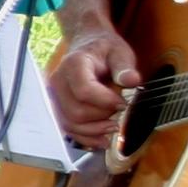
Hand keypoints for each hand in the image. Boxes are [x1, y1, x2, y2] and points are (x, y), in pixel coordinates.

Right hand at [47, 26, 140, 149]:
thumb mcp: (119, 52)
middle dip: (102, 117)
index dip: (106, 102)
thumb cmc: (104, 50)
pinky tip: (102, 139)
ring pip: (71, 124)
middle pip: (77, 112)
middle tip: (120, 112)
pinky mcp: (58, 108)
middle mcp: (58, 82)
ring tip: (114, 127)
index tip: (123, 103)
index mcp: (74, 64)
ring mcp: (55, 97)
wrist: (87, 47)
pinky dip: (86, 138)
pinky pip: (68, 129)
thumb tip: (132, 81)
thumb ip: (125, 66)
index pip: (84, 91)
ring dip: (95, 130)